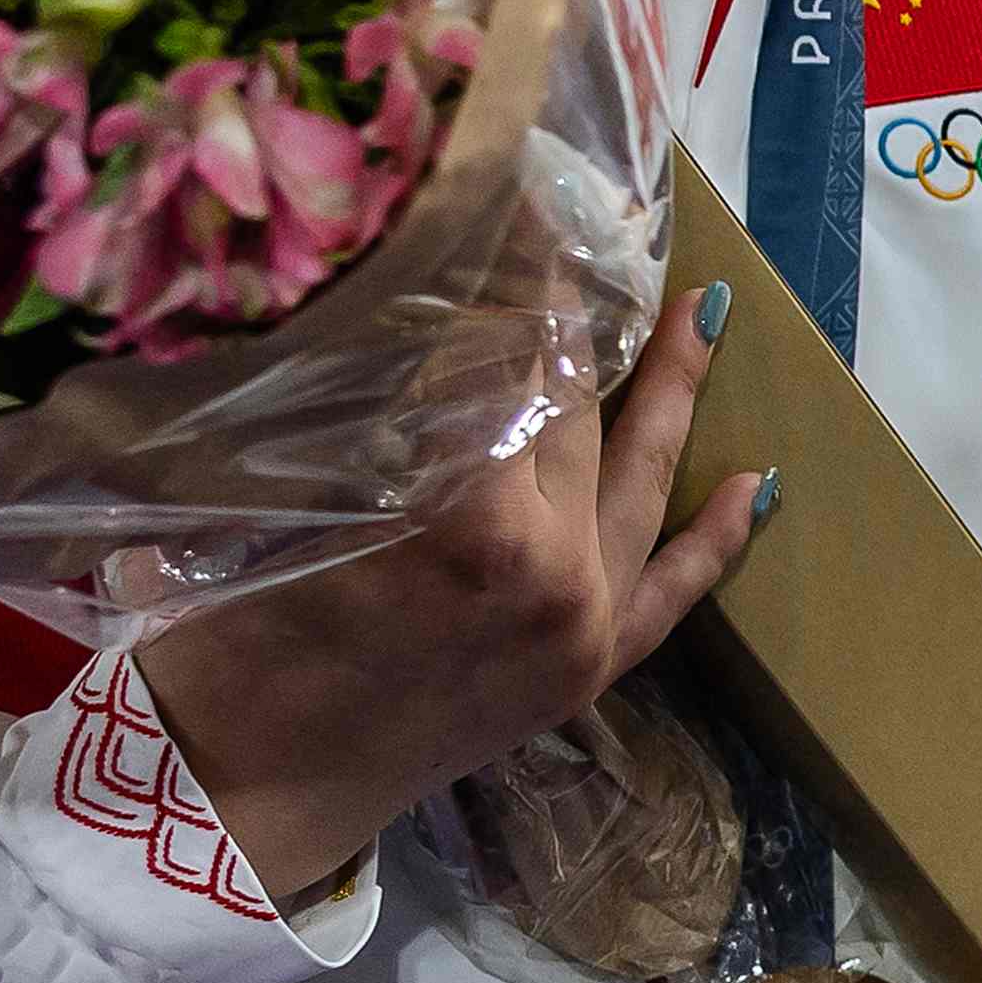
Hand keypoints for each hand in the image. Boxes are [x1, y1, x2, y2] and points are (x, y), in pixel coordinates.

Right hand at [145, 285, 768, 900]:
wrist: (242, 791)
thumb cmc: (224, 634)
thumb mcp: (279, 489)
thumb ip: (360, 405)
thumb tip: (404, 294)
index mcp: (465, 507)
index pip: (506, 350)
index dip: (517, 266)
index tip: (529, 191)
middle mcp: (547, 557)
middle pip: (574, 403)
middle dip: (579, 315)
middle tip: (595, 227)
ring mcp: (583, 616)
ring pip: (634, 473)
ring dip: (669, 389)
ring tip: (707, 311)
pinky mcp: (594, 666)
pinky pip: (675, 588)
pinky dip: (715, 533)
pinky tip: (757, 478)